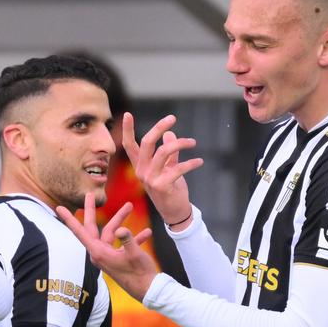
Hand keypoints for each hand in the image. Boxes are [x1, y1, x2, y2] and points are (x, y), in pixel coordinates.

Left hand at [54, 193, 158, 303]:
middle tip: (89, 195)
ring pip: (111, 233)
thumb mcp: (135, 254)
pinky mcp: (117, 258)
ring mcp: (108, 256)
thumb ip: (127, 239)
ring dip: (121, 221)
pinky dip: (133, 238)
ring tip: (130, 206)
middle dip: (92, 210)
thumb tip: (121, 229)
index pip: (80, 232)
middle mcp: (100, 253)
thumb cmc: (140, 274)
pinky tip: (147, 233)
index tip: (58, 207)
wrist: (149, 291)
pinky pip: (122, 244)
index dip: (69, 219)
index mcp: (98, 252)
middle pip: (93, 227)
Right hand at [120, 112, 203, 227]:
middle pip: (147, 142)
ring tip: (193, 142)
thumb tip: (170, 134)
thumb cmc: (170, 188)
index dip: (127, 130)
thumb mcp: (168, 168)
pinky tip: (199, 161)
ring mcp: (150, 179)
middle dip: (159, 127)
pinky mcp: (162, 186)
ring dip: (181, 143)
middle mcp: (142, 171)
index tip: (128, 114)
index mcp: (140, 166)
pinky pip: (178, 167)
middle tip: (172, 118)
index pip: (129, 146)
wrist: (174, 212)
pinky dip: (191, 162)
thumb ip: (169, 153)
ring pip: (164, 151)